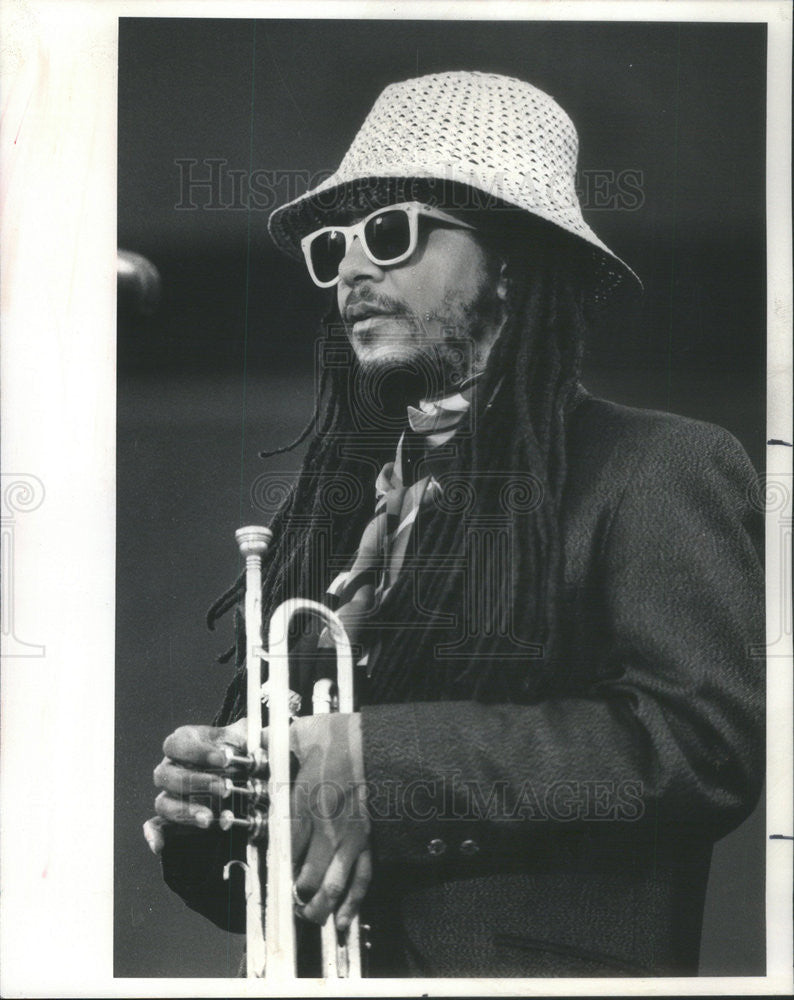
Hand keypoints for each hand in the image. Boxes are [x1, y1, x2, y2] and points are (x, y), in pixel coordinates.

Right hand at [144, 719, 254, 852]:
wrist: (240, 771)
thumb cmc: (240, 751)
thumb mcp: (248, 739)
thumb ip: (257, 737)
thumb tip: (271, 737)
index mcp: (184, 743)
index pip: (176, 743)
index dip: (197, 750)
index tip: (225, 758)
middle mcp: (171, 767)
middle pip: (167, 775)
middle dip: (197, 782)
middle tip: (225, 789)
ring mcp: (170, 794)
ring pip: (163, 803)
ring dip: (185, 811)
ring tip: (209, 819)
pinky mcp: (171, 818)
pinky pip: (155, 826)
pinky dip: (155, 835)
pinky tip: (161, 845)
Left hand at [289, 712, 370, 931]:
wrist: (375, 739)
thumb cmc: (336, 736)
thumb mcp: (298, 734)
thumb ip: (270, 742)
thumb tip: (248, 740)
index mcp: (304, 803)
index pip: (285, 849)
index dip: (276, 870)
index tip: (270, 878)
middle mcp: (326, 827)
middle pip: (307, 876)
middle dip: (295, 896)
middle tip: (287, 902)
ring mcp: (349, 838)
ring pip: (333, 885)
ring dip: (319, 907)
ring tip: (308, 916)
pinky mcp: (367, 841)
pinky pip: (361, 878)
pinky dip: (352, 903)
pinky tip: (341, 921)